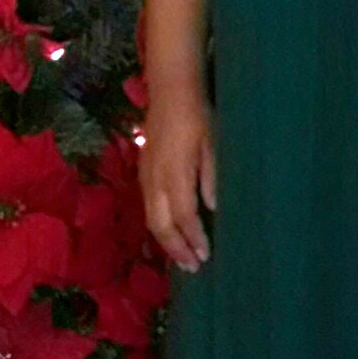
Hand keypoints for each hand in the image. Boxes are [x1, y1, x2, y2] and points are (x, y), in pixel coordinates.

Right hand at [141, 85, 215, 269]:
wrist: (170, 90)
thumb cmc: (198, 115)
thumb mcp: (213, 144)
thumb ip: (211, 177)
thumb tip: (213, 210)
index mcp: (175, 174)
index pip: (184, 217)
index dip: (194, 239)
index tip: (206, 256)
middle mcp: (156, 179)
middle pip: (161, 225)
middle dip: (176, 249)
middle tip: (193, 268)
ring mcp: (146, 175)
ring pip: (151, 218)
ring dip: (166, 241)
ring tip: (181, 258)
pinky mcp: (143, 170)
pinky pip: (148, 206)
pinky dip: (158, 225)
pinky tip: (169, 230)